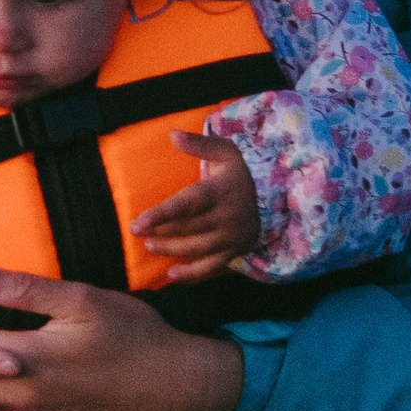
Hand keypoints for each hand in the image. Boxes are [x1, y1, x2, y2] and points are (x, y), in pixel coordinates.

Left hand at [130, 131, 260, 281]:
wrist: (273, 198)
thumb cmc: (236, 174)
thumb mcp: (224, 152)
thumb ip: (199, 144)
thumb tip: (173, 134)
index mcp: (221, 192)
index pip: (188, 204)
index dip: (161, 214)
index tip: (137, 224)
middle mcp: (228, 217)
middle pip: (188, 228)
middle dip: (161, 231)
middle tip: (137, 232)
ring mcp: (232, 238)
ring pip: (197, 249)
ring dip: (171, 250)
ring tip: (150, 246)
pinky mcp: (235, 252)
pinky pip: (212, 268)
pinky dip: (192, 274)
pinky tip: (172, 276)